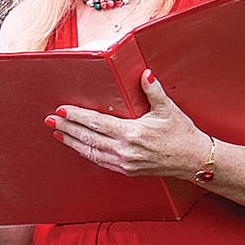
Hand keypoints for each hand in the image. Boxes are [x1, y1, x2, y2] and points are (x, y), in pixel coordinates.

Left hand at [49, 70, 207, 179]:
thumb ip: (153, 91)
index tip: (61, 110)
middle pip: (88, 137)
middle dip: (66, 127)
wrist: (194, 160)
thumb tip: (144, 74)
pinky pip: (99, 161)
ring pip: (90, 151)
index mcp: (132, 133)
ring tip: (57, 132)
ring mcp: (124, 162)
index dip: (77, 116)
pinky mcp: (126, 170)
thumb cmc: (182, 134)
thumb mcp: (168, 110)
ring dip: (71, 141)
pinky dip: (85, 152)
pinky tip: (76, 146)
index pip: (97, 122)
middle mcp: (125, 149)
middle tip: (50, 120)